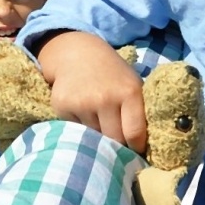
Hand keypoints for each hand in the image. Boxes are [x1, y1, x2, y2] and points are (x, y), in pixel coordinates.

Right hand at [35, 32, 147, 154]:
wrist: (77, 54)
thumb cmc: (111, 74)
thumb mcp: (132, 85)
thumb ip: (138, 112)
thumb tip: (142, 146)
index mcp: (129, 92)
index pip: (134, 133)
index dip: (136, 147)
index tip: (134, 149)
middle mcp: (105, 98)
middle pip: (114, 140)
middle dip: (117, 143)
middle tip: (116, 137)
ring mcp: (83, 103)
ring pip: (94, 137)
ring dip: (97, 134)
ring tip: (97, 118)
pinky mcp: (63, 106)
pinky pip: (76, 130)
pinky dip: (80, 126)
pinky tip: (81, 112)